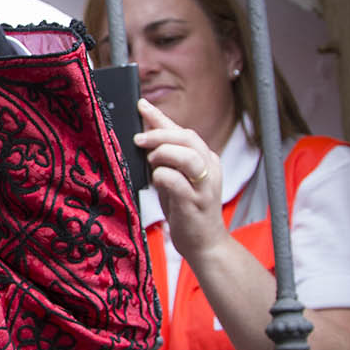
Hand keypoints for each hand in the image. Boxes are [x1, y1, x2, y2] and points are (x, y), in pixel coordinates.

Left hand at [135, 97, 230, 262]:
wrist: (204, 243)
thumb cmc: (186, 209)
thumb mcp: (175, 178)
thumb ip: (165, 158)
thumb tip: (144, 136)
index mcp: (206, 159)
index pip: (183, 131)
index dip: (161, 117)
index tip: (141, 105)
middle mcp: (210, 169)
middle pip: (188, 138)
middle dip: (159, 134)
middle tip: (139, 139)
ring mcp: (205, 187)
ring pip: (188, 156)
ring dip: (164, 153)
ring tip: (150, 160)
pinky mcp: (195, 203)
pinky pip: (178, 181)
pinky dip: (163, 177)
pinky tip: (156, 181)